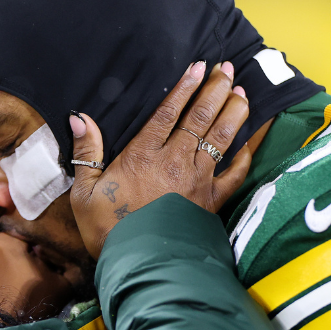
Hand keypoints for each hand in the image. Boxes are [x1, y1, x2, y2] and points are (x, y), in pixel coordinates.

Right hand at [69, 60, 253, 257]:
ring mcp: (197, 180)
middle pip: (201, 118)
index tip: (198, 66)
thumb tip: (79, 119)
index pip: (168, 113)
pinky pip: (235, 173)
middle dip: (216, 90)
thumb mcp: (84, 191)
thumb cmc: (106, 229)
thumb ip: (85, 152)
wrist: (138, 263)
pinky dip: (245, 156)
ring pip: (221, 138)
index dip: (184, 87)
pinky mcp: (211, 201)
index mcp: (143, 156)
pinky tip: (250, 142)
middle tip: (227, 69)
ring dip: (233, 112)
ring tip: (242, 93)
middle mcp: (175, 162)